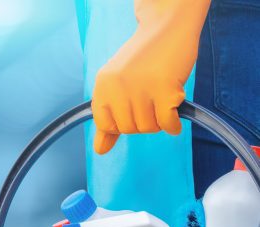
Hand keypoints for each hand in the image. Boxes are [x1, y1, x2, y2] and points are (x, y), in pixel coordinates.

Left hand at [91, 0, 210, 154]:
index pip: (105, 125)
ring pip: (148, 127)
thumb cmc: (143, 58)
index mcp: (103, 86)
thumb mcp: (118, 84)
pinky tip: (175, 112)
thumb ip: (108, 116)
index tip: (132, 111)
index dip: (121, 124)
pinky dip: (173, 123)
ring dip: (159, 121)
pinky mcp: (165, 88)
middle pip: (129, 129)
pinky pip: (167, 123)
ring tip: (162, 102)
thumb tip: (100, 151)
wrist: (167, 27)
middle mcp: (118, 88)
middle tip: (151, 103)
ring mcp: (141, 88)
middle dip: (143, 122)